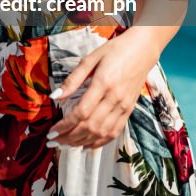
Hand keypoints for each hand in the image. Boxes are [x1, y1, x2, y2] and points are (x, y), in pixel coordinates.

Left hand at [46, 26, 160, 149]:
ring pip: (102, 132)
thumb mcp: (91, 58)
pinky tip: (86, 145)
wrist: (143, 50)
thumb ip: (73, 79)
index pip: (81, 112)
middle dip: (69, 138)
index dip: (65, 126)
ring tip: (66, 145)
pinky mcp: (129, 110)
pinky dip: (99, 142)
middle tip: (53, 142)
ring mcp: (124, 106)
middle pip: (90, 126)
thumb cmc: (115, 50)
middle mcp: (115, 98)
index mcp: (103, 83)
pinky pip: (114, 132)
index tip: (52, 132)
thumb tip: (55, 96)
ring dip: (81, 142)